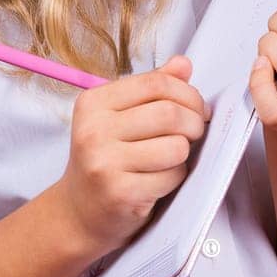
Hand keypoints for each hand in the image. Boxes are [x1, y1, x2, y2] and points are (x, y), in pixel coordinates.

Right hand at [56, 54, 211, 256]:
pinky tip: (161, 178)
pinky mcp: (119, 192)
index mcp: (94, 103)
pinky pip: (171, 176)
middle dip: (194, 122)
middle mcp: (93, 130)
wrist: (79, 212)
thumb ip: (152, 88)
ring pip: (175, 146)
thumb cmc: (106, 159)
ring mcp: (104, 162)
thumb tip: (183, 64)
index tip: (197, 108)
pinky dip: (176, 176)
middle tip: (195, 132)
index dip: (188, 93)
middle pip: (169, 113)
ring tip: (173, 157)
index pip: (155, 83)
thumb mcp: (120, 117)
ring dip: (184, 152)